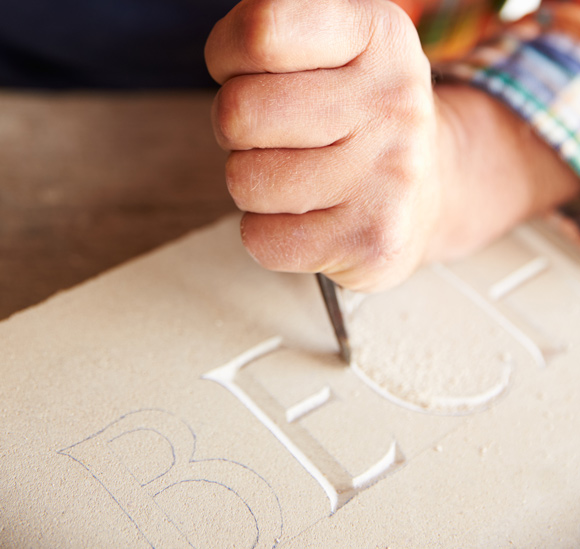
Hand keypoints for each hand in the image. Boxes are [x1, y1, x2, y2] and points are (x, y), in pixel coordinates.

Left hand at [205, 0, 579, 291]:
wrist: (419, 199)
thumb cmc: (356, 125)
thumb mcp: (339, 53)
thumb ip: (280, 37)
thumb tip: (226, 53)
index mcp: (381, 36)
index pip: (261, 31)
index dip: (226, 55)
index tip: (243, 74)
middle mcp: (392, 103)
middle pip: (238, 112)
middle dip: (235, 129)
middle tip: (271, 137)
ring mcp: (387, 177)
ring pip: (244, 181)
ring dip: (252, 184)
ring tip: (294, 179)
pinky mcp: (371, 239)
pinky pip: (261, 239)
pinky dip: (265, 233)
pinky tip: (304, 220)